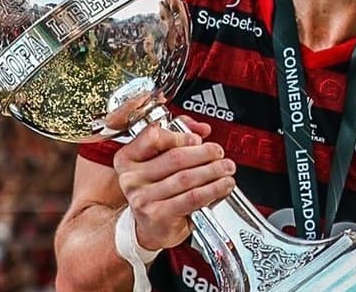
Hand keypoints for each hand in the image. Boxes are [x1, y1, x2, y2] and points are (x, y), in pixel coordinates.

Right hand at [113, 115, 235, 250]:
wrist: (152, 227)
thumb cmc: (158, 190)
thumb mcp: (162, 160)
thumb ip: (179, 136)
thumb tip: (201, 128)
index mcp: (128, 158)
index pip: (153, 137)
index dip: (180, 135)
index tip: (197, 139)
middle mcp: (131, 178)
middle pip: (176, 157)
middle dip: (205, 153)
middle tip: (219, 153)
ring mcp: (142, 198)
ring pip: (186, 177)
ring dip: (213, 170)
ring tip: (227, 168)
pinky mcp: (157, 215)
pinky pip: (192, 197)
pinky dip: (213, 189)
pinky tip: (224, 185)